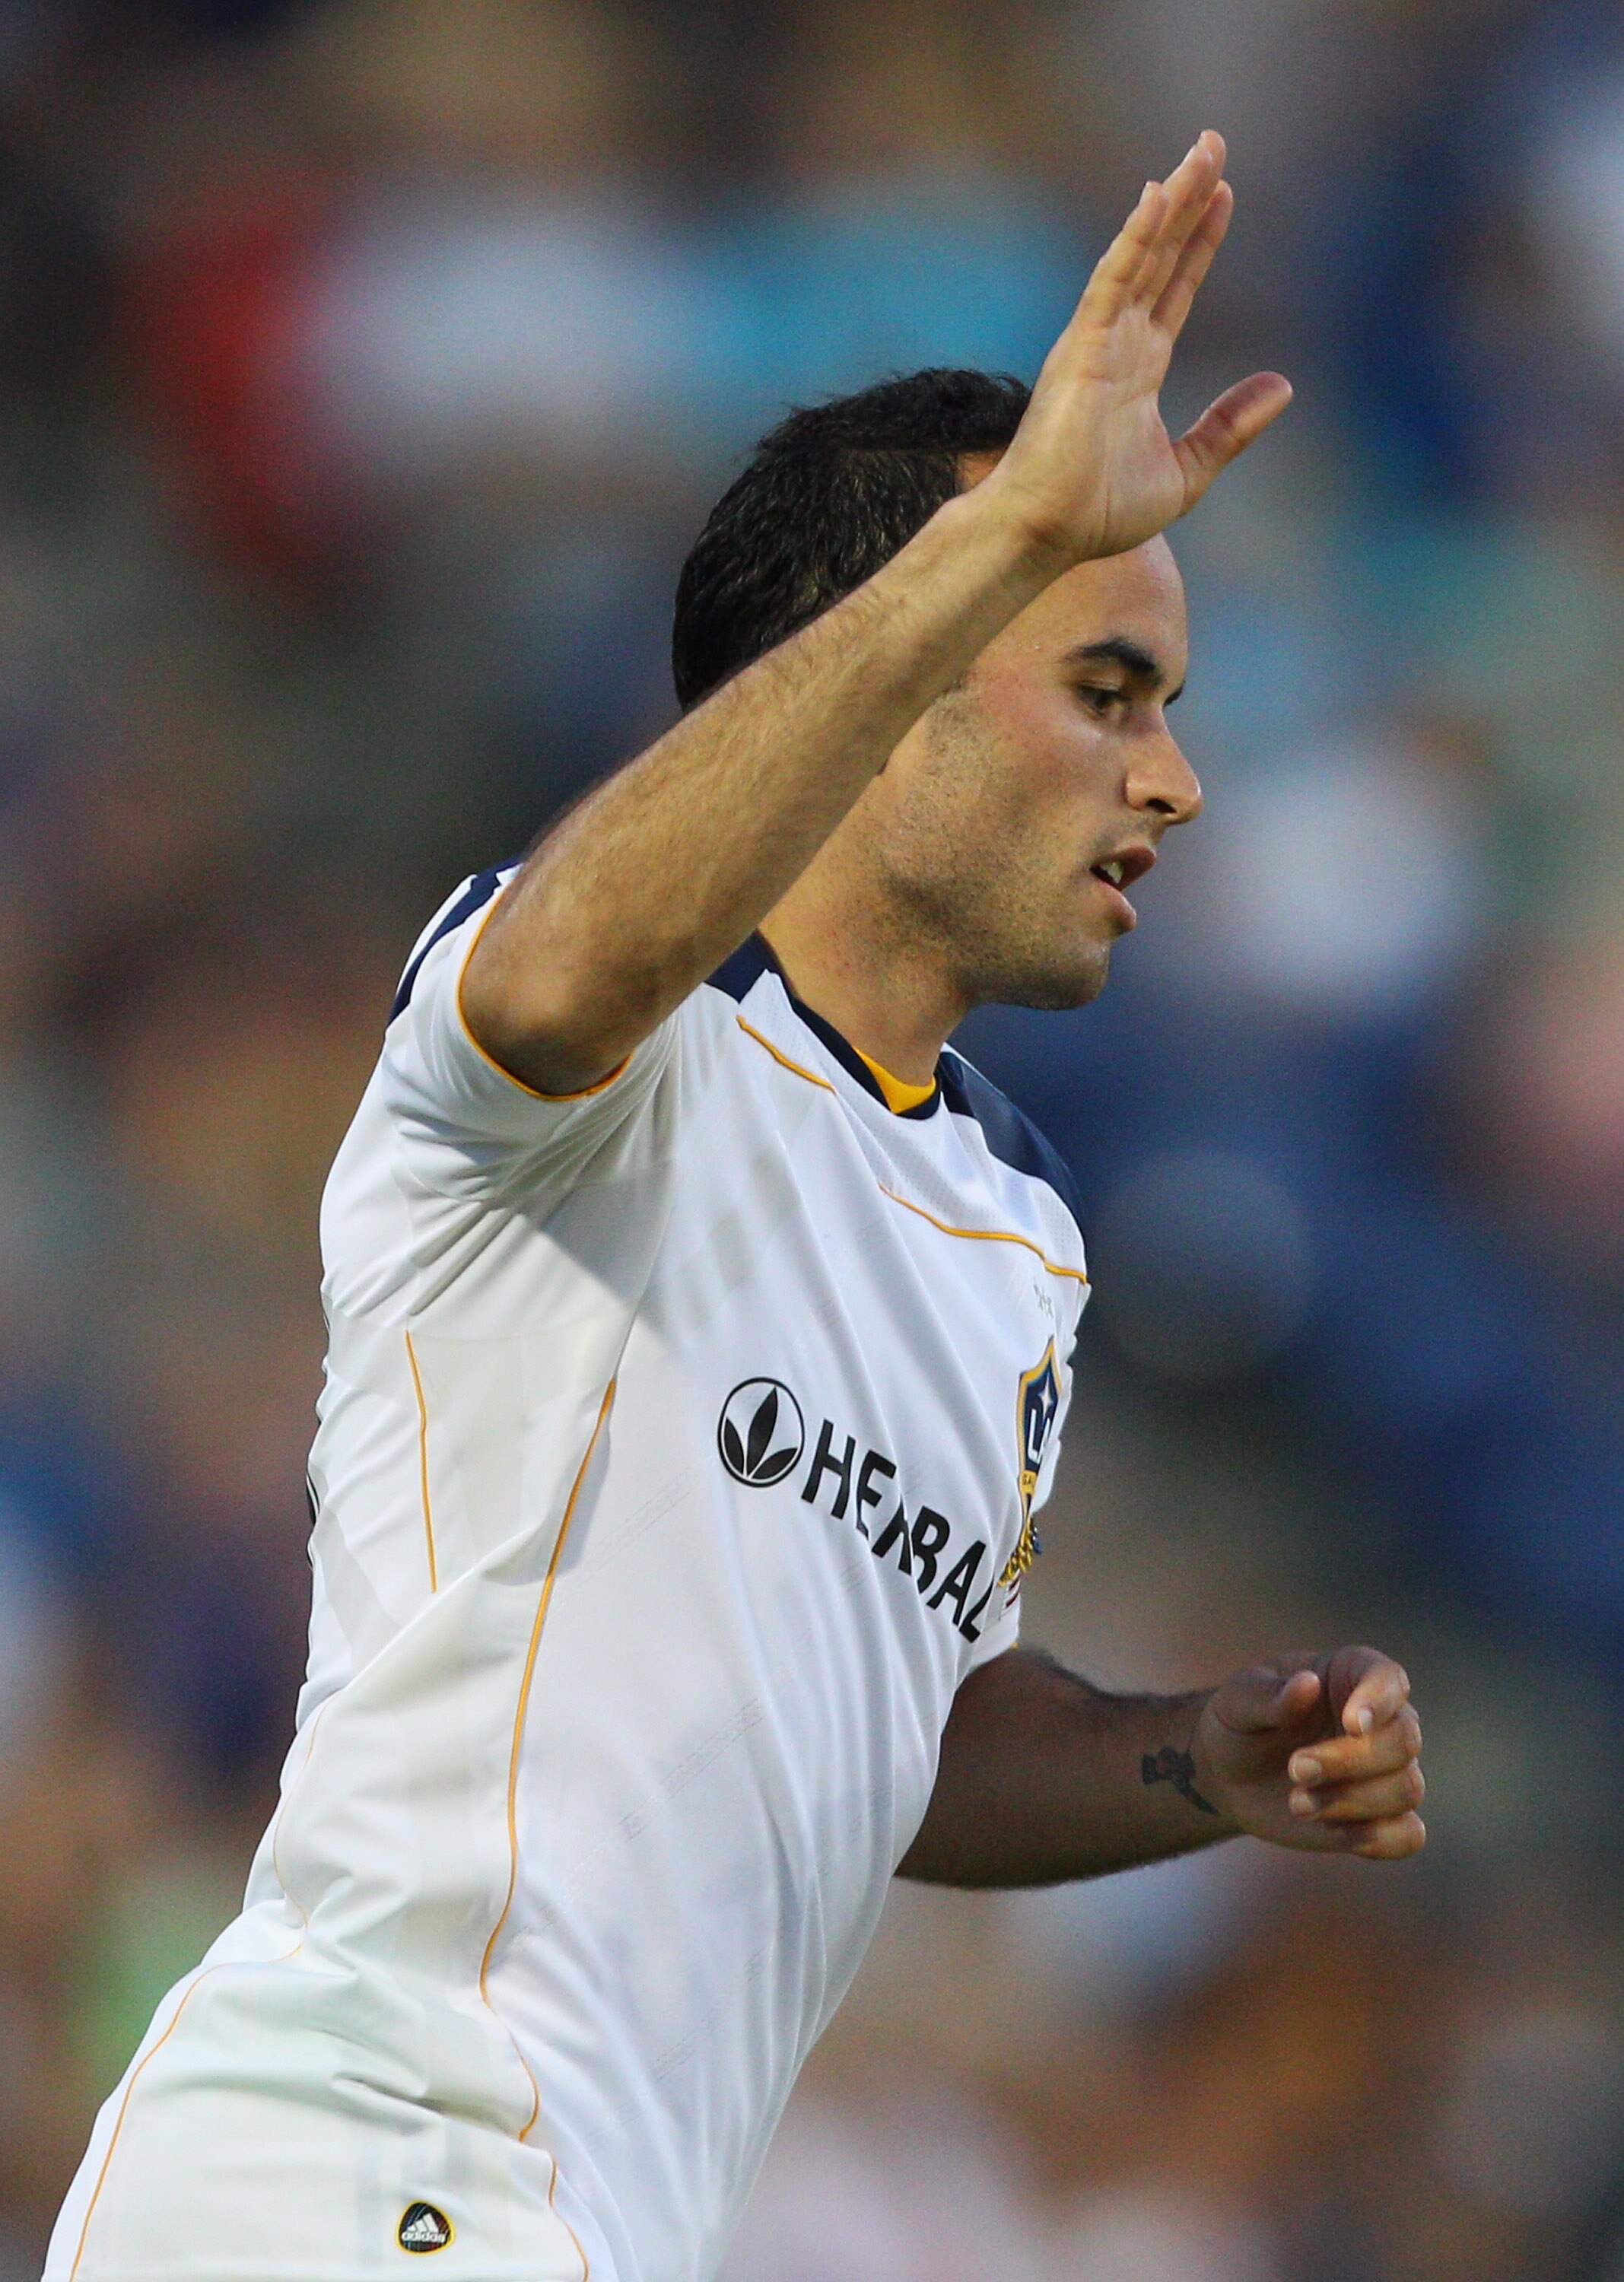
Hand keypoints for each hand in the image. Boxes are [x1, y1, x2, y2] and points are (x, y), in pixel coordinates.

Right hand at [984, 130, 1291, 566]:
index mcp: (1138, 366)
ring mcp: (1097, 338)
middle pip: (1161, 254)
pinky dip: (1137, 237)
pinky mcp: (1081, 346)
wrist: (1047, 534)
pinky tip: (1160, 196)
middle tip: (1213, 144)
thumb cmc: (1100, 512)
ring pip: (1141, 253)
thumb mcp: (1188, 468)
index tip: (1224, 196)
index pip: (1176, 288)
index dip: (1201, 242)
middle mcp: (1117, 341)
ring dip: (1172, 199)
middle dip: (1189, 200)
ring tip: (1203, 150)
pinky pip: (1113, 278)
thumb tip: (1284, 386)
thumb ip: (1230, 425)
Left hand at [1193, 1647, 1424, 1860]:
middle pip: (1404, 1742)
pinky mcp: (1382, 1818)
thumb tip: (1308, 1684)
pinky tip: (1329, 1829)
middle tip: (1295, 1768)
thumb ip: (1271, 1695)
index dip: (1380, 1700)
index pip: (1389, 1679)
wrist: (1230, 1775)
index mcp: (1350, 1676)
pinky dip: (1378, 1840)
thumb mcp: (1239, 1701)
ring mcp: (1386, 1772)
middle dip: (1350, 1761)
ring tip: (1297, 1803)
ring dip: (1352, 1802)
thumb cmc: (1239, 1723)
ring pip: (1408, 1789)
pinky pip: (1409, 1835)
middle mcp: (1381, 1722)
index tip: (1352, 1724)